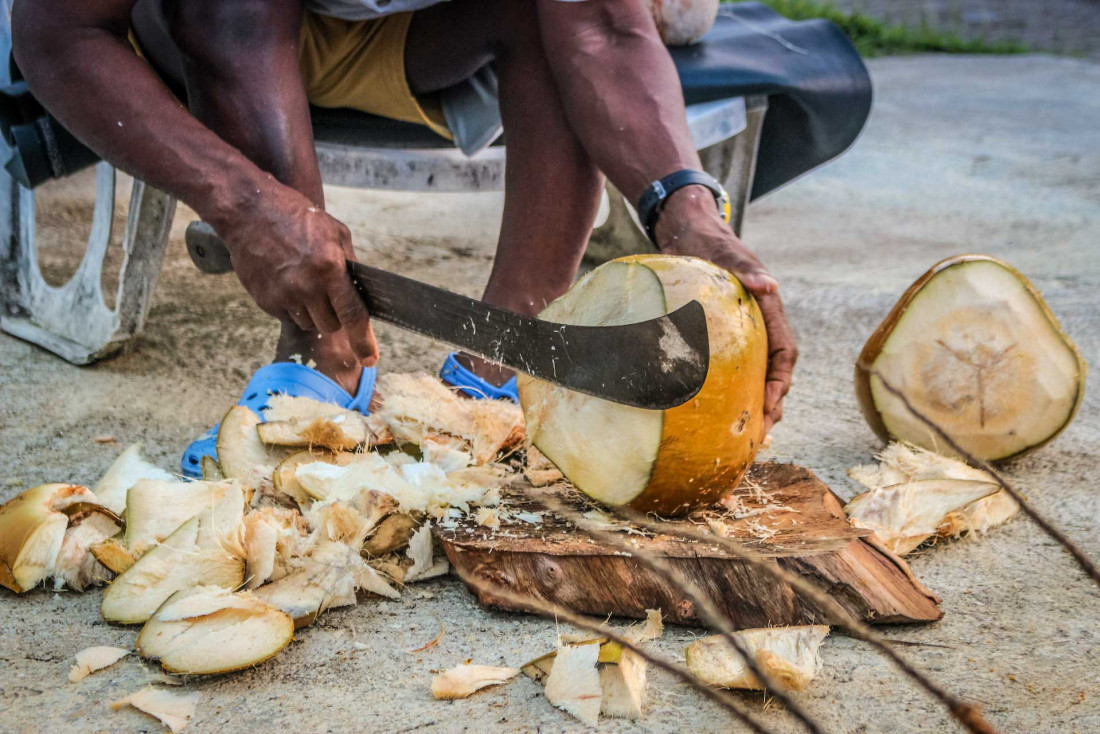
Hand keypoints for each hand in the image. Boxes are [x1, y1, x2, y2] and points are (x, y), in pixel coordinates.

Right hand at [210, 180, 378, 365]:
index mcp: (330, 268)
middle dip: (334, 316)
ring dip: (312, 311)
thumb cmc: (297, 217)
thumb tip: (363, 293)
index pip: (353, 314)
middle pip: (331, 325)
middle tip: (327, 294)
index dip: (364, 340)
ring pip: (309, 324)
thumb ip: (350, 264)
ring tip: (303, 281)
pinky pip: (287, 317)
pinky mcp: (266, 301)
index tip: (370, 359)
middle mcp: (307, 286)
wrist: (249, 212)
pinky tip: (286, 280)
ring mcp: (284, 296)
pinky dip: (292, 306)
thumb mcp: (335, 232)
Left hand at [656, 185, 796, 432]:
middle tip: (759, 435)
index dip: (781, 381)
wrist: (689, 233)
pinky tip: (719, 417)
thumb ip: (747, 269)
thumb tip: (768, 285)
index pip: (785, 353)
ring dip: (756, 405)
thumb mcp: (726, 254)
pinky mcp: (724, 339)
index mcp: (767, 311)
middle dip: (772, 404)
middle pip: (775, 373)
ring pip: (757, 376)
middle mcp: (760, 327)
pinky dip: (733, 394)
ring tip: (746, 437)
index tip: (770, 404)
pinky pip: (734, 371)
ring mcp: (743, 335)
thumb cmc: (709, 243)